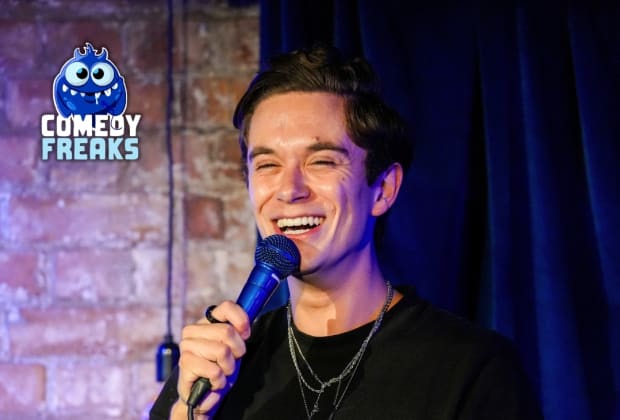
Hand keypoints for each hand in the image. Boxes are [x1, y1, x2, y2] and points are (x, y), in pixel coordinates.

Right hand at [172, 300, 250, 418]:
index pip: (227, 307)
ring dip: (228, 368)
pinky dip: (219, 380)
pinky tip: (212, 382)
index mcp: (206, 321)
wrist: (200, 396)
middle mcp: (193, 329)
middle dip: (236, 351)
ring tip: (221, 372)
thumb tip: (247, 321)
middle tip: (230, 361)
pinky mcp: (185, 363)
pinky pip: (214, 370)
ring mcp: (187, 345)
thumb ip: (237, 332)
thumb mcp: (232, 347)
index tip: (246, 335)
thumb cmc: (218, 368)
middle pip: (227, 332)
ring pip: (222, 351)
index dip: (241, 321)